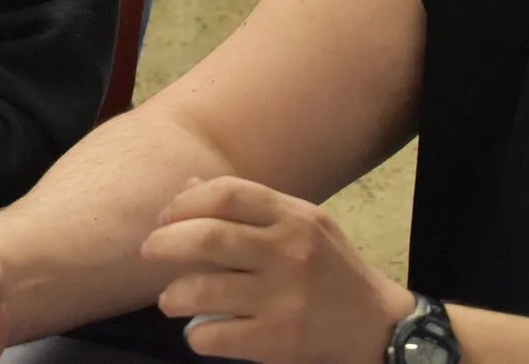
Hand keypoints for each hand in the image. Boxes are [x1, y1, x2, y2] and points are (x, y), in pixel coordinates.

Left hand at [140, 176, 414, 363]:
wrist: (380, 328)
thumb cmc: (331, 270)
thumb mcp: (303, 224)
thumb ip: (249, 206)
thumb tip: (186, 187)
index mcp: (293, 217)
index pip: (225, 194)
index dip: (183, 203)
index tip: (165, 218)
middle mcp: (289, 252)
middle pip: (206, 238)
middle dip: (163, 244)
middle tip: (148, 253)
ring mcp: (285, 298)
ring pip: (203, 290)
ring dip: (172, 295)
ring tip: (169, 299)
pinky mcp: (280, 340)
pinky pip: (216, 335)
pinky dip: (196, 335)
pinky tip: (198, 332)